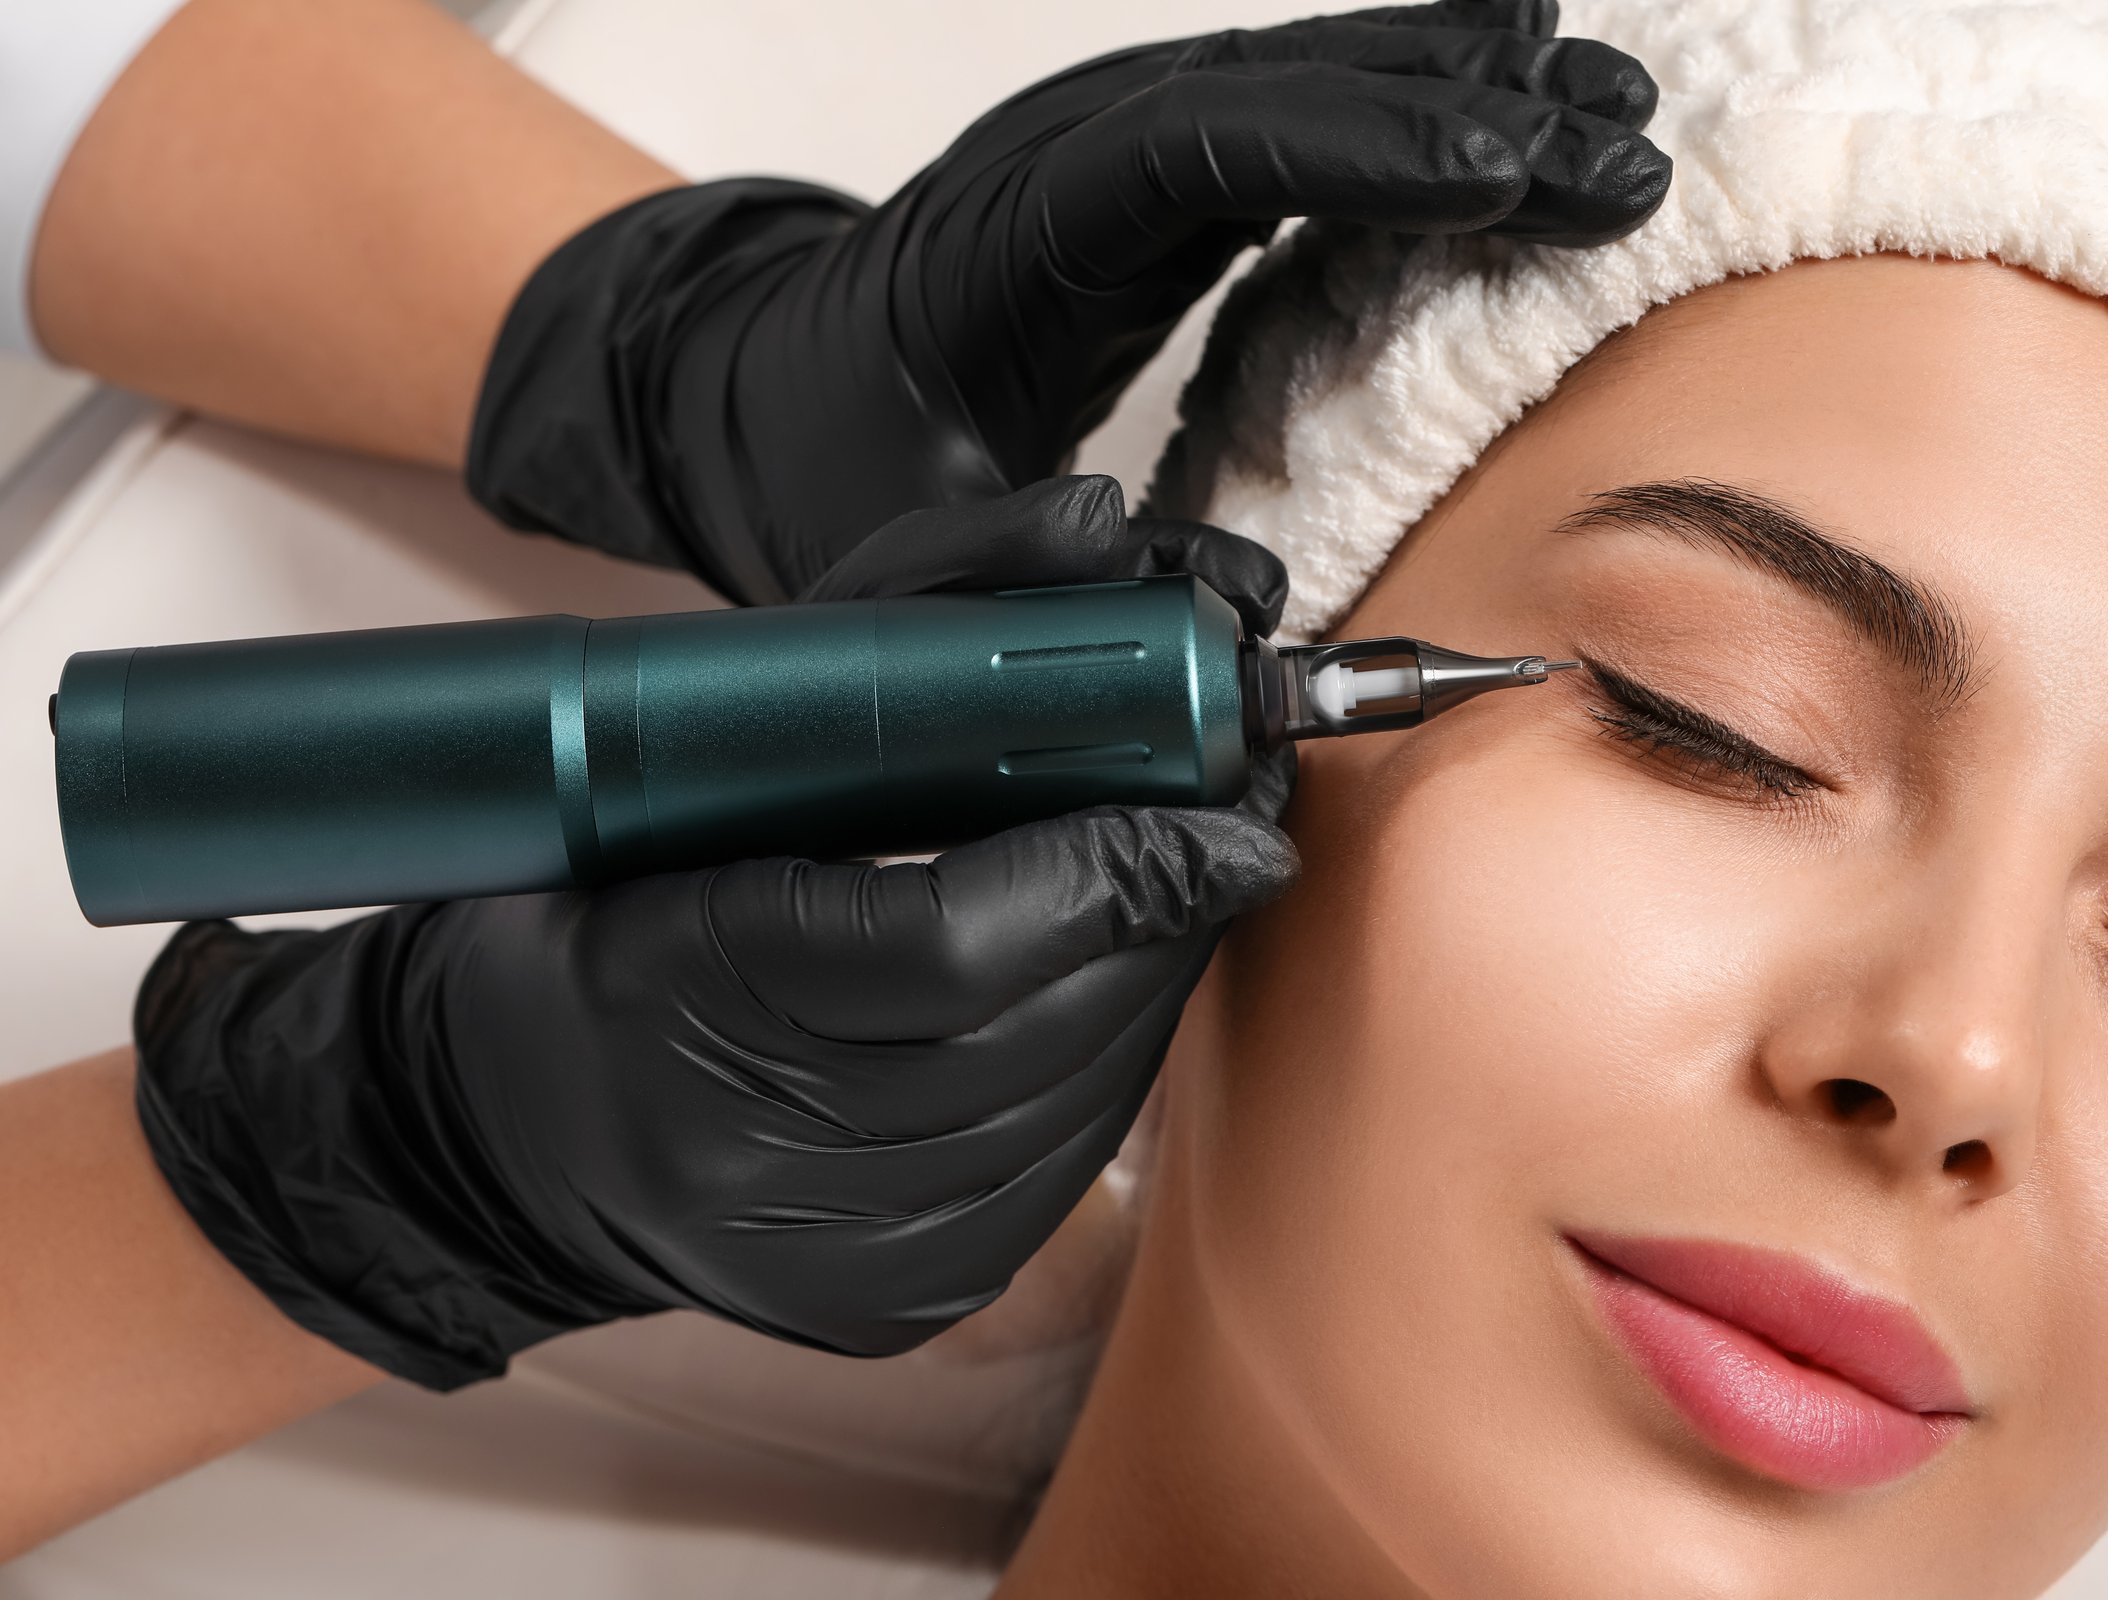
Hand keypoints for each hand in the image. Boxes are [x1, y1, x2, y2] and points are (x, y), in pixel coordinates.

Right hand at [133, 479, 1298, 1385]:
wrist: (511, 1124)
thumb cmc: (609, 892)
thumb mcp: (718, 714)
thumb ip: (907, 605)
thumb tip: (1096, 530)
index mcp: (668, 989)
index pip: (950, 944)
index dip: (1116, 872)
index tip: (1231, 810)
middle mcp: (747, 1157)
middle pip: (1048, 1027)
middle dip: (1169, 910)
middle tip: (1237, 810)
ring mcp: (826, 1253)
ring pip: (1078, 1102)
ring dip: (1156, 980)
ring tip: (1185, 880)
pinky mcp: (894, 1299)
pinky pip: (1061, 1165)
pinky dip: (1109, 1058)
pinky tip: (1121, 978)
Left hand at [466, 0, 1665, 603]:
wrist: (750, 383)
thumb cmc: (823, 464)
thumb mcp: (887, 559)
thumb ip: (1021, 588)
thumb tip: (1210, 615)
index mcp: (1013, 232)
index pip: (1204, 149)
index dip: (1364, 149)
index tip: (1510, 178)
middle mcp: (1069, 153)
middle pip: (1286, 85)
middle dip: (1465, 110)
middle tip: (1625, 147)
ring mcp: (1111, 145)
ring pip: (1307, 80)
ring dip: (1462, 88)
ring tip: (1610, 109)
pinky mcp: (1149, 173)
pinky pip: (1297, 119)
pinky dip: (1408, 107)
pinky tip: (1507, 92)